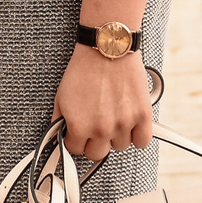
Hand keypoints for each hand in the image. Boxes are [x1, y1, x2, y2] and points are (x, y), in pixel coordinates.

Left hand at [53, 44, 153, 163]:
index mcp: (79, 126)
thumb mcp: (61, 97)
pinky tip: (131, 123)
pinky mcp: (142, 116)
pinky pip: (142, 141)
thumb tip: (59, 138)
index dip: (77, 139)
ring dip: (117, 135)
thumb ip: (59, 122)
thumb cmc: (85, 68)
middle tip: (97, 125)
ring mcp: (123, 124)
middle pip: (98, 154)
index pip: (75, 150)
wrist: (107, 48)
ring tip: (114, 116)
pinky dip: (138, 135)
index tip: (81, 132)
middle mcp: (101, 129)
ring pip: (120, 147)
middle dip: (95, 141)